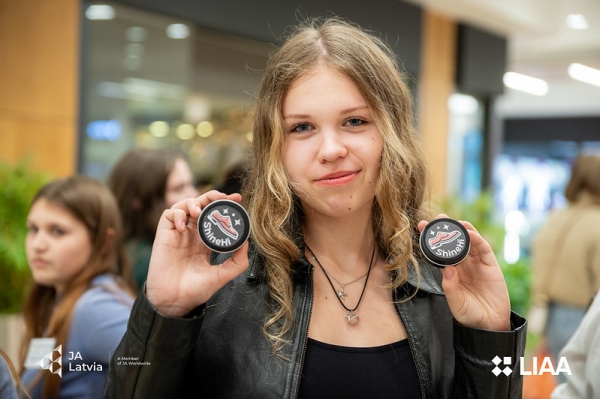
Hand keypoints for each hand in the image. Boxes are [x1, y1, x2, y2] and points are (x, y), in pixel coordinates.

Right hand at [146, 190, 249, 316]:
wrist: (175, 301)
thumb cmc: (196, 290)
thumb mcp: (223, 275)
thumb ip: (237, 261)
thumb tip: (246, 242)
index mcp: (206, 241)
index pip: (216, 216)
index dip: (225, 205)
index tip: (237, 198)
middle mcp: (192, 234)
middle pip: (202, 205)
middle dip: (212, 196)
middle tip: (223, 197)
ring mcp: (178, 233)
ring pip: (184, 205)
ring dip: (193, 202)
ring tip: (199, 210)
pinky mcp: (164, 235)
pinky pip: (169, 215)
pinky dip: (178, 214)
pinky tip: (184, 226)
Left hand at [418, 214, 510, 330]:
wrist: (489, 326)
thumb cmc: (469, 315)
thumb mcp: (455, 302)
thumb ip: (450, 286)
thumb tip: (448, 268)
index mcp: (450, 272)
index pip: (439, 253)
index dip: (431, 240)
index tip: (421, 227)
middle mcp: (463, 265)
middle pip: (453, 243)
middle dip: (446, 230)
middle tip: (437, 218)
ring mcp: (477, 264)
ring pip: (469, 242)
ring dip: (462, 230)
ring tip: (453, 221)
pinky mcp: (490, 266)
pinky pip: (483, 249)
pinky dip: (477, 239)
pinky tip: (469, 232)